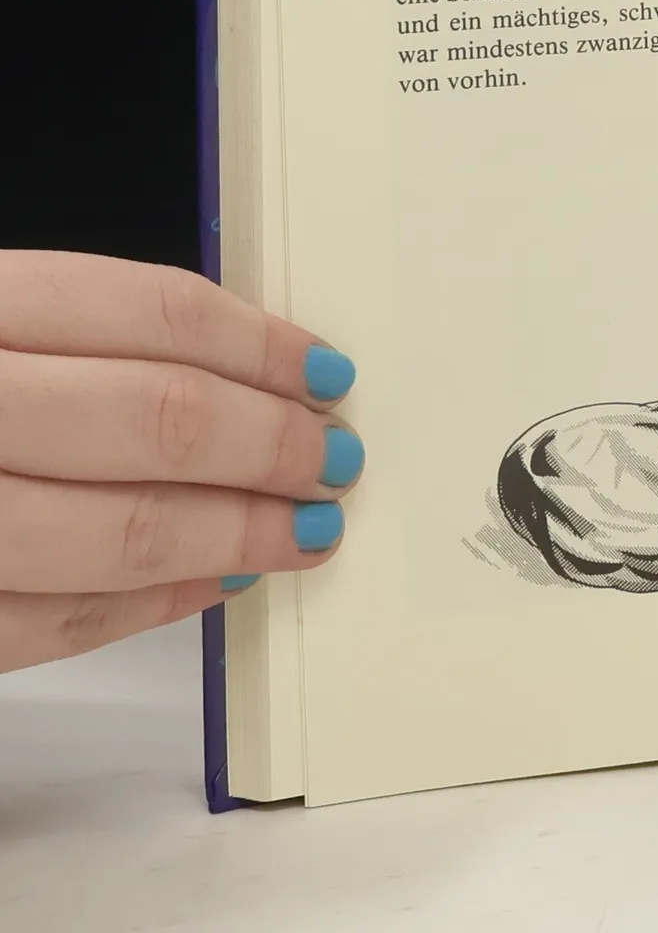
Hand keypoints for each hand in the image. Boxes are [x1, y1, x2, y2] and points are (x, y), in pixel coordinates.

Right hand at [0, 251, 362, 670]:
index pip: (147, 311)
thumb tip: (244, 371)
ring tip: (301, 531)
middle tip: (334, 460)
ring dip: (233, 535)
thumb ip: (73, 337)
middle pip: (155, 419)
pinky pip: (49, 621)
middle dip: (271, 446)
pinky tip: (211, 582)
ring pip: (114, 534)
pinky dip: (149, 605)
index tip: (327, 374)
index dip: (260, 346)